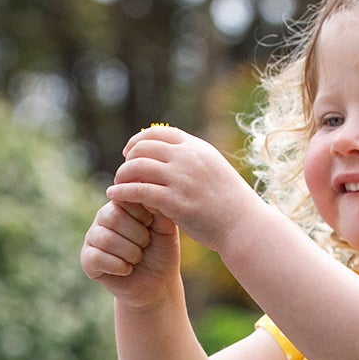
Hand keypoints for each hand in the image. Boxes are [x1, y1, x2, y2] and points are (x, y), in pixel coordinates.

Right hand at [80, 193, 180, 307]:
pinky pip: (97, 258)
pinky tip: (127, 269)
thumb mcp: (166, 227)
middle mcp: (103, 218)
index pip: (123, 197)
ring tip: (138, 258)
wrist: (158, 284)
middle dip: (137, 235)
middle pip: (112, 217)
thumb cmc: (162, 252)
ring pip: (105, 238)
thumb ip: (157, 206)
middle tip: (146, 245)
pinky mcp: (87, 260)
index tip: (152, 226)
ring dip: (130, 252)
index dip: (142, 215)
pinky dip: (119, 266)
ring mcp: (93, 238)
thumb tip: (143, 185)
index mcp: (120, 204)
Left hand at [108, 126, 258, 255]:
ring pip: (137, 167)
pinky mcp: (175, 202)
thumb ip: (192, 162)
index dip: (138, 140)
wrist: (244, 227)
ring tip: (117, 185)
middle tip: (122, 173)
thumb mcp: (214, 172)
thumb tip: (171, 159)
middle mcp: (188, 158)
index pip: (158, 132)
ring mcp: (181, 179)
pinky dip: (122, 192)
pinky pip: (138, 191)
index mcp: (197, 148)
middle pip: (144, 147)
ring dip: (122, 175)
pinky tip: (114, 196)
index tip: (129, 152)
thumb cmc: (231, 204)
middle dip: (128, 159)